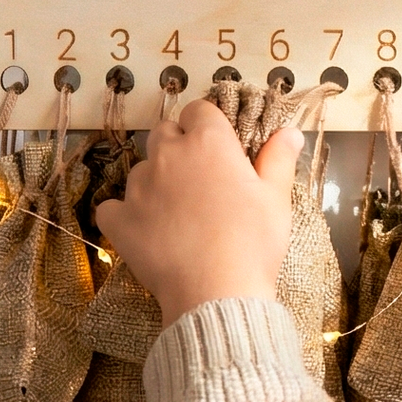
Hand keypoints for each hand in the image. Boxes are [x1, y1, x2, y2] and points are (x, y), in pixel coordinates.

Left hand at [97, 101, 302, 327]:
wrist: (216, 292)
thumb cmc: (254, 240)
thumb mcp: (276, 197)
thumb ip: (278, 158)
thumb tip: (289, 132)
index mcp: (208, 142)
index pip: (199, 110)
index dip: (209, 124)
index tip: (221, 146)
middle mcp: (168, 156)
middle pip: (164, 132)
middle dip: (179, 145)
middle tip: (202, 177)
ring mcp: (138, 188)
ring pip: (141, 168)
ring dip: (156, 179)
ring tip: (177, 209)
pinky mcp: (119, 220)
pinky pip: (112, 206)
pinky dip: (124, 213)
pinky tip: (144, 227)